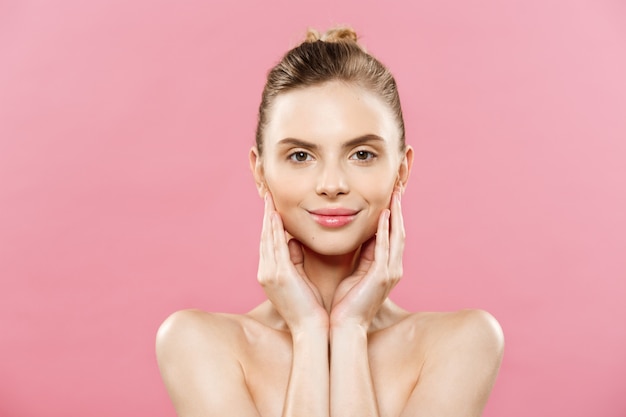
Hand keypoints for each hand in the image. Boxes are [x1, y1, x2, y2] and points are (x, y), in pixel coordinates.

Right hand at [257, 193, 328, 331]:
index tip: (272, 207)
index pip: (269, 243)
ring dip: (268, 218)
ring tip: (270, 200)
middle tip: (268, 196)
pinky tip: (275, 216)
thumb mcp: (301, 279)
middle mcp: (266, 272)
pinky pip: (275, 246)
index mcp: (271, 274)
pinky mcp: (278, 275)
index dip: (269, 224)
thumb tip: (292, 240)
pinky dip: (274, 230)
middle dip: (266, 216)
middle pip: (264, 238)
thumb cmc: (311, 307)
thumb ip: (295, 259)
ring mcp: (270, 274)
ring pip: (267, 239)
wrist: (312, 329)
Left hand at [330, 191, 404, 329]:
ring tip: (395, 194)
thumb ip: (360, 256)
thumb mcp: (354, 273)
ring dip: (397, 214)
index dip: (393, 215)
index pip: (392, 235)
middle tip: (398, 187)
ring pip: (397, 237)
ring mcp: (390, 273)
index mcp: (385, 268)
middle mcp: (393, 268)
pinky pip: (385, 248)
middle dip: (400, 209)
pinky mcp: (382, 277)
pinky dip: (385, 231)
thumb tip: (357, 236)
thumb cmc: (344, 303)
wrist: (344, 327)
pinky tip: (384, 215)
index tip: (390, 195)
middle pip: (400, 232)